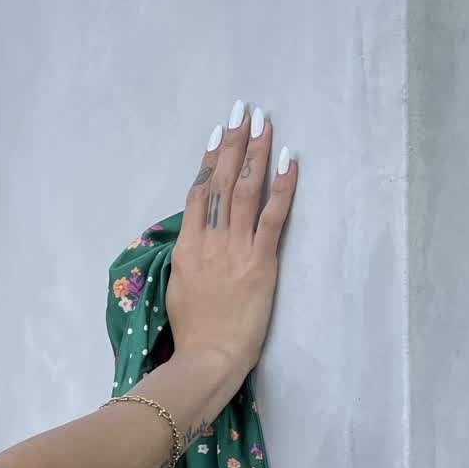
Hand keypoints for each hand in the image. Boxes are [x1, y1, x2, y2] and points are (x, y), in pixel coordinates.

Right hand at [165, 100, 297, 379]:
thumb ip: (188, 259)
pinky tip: (290, 160)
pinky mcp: (261, 262)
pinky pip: (273, 216)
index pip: (200, 192)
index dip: (210, 159)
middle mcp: (209, 240)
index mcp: (187, 248)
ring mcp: (235, 249)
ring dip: (257, 153)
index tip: (219, 132)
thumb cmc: (194, 333)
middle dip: (234, 142)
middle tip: (244, 110)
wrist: (207, 357)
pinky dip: (283, 186)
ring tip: (264, 123)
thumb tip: (197, 240)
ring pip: (247, 190)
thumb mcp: (179, 289)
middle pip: (223, 181)